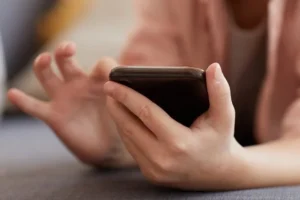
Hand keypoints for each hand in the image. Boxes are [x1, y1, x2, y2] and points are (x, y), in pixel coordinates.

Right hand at [8, 42, 133, 166]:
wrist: (108, 147)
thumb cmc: (118, 122)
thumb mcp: (126, 107)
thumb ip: (130, 95)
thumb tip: (142, 84)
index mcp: (98, 81)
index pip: (101, 64)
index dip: (106, 67)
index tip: (112, 76)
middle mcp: (79, 85)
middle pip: (66, 61)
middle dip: (64, 51)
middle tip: (69, 48)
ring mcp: (64, 98)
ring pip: (47, 76)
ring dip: (43, 65)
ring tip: (45, 59)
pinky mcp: (54, 115)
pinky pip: (34, 107)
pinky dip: (23, 101)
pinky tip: (12, 93)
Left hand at [104, 63, 245, 189]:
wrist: (220, 175)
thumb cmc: (220, 140)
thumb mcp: (225, 116)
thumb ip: (220, 91)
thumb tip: (214, 67)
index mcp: (179, 143)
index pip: (146, 113)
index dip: (127, 96)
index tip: (112, 83)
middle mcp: (163, 160)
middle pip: (129, 126)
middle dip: (116, 106)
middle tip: (108, 88)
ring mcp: (155, 170)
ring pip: (128, 139)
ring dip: (118, 119)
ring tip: (114, 101)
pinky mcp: (151, 175)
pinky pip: (132, 149)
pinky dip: (126, 132)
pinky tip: (124, 119)